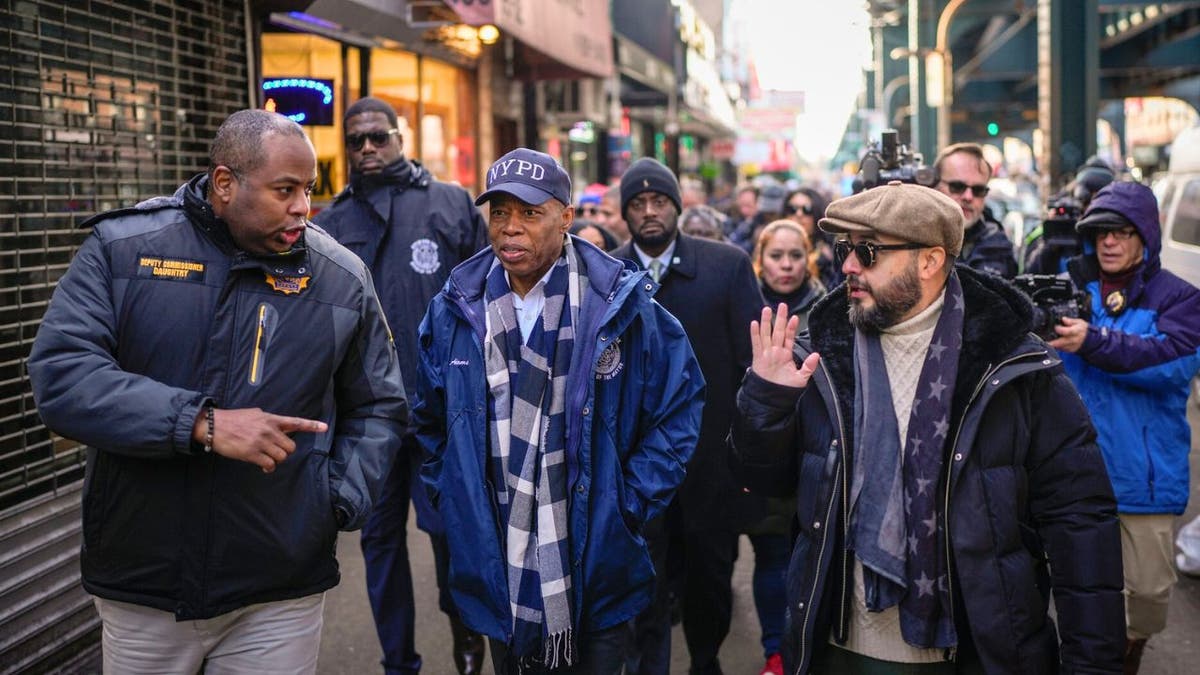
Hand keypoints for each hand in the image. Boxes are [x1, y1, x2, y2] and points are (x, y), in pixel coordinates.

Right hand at [195, 407, 327, 472]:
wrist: (213, 425)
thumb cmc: (233, 420)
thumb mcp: (255, 414)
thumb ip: (269, 421)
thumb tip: (278, 428)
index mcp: (271, 419)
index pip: (295, 422)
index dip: (311, 425)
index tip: (324, 427)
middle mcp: (269, 429)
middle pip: (290, 447)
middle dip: (285, 452)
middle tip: (274, 452)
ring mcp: (261, 441)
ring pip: (281, 457)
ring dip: (275, 460)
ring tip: (266, 458)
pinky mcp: (252, 453)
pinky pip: (269, 465)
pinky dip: (268, 467)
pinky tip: (263, 465)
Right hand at [750, 303, 820, 387]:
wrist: (771, 399)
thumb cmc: (785, 389)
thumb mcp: (801, 378)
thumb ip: (808, 366)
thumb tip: (817, 355)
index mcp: (786, 354)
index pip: (789, 338)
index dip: (791, 327)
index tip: (795, 317)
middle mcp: (775, 352)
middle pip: (778, 331)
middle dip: (780, 318)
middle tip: (782, 305)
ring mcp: (766, 354)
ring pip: (766, 334)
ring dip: (766, 322)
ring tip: (767, 309)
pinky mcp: (758, 359)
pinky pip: (756, 344)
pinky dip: (755, 334)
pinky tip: (754, 323)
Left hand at [1048, 316, 1088, 352]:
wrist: (1090, 340)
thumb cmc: (1083, 330)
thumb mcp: (1079, 322)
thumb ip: (1071, 321)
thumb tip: (1064, 319)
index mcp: (1076, 331)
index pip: (1068, 332)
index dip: (1060, 329)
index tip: (1056, 327)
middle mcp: (1073, 340)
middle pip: (1062, 342)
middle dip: (1052, 342)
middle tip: (1044, 341)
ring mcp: (1071, 346)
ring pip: (1060, 347)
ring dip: (1053, 344)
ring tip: (1047, 341)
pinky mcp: (1069, 350)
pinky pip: (1061, 349)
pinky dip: (1057, 346)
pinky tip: (1054, 342)